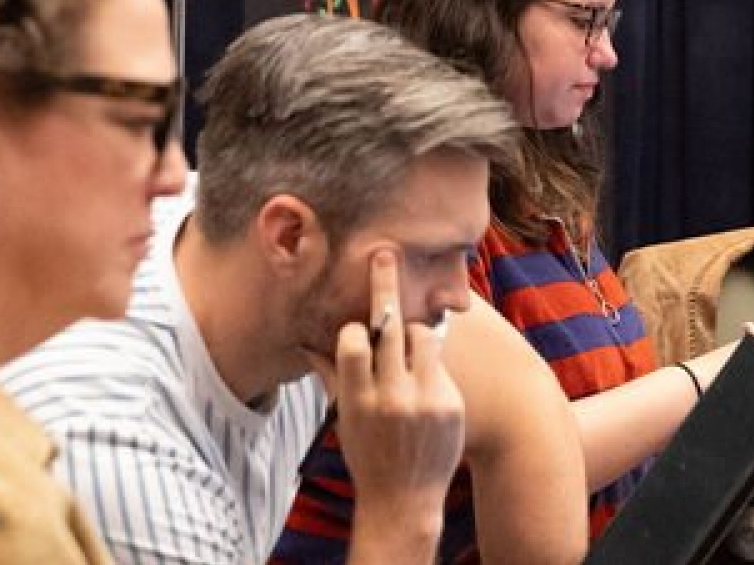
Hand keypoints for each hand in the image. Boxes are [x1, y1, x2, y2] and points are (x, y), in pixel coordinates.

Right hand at [312, 248, 464, 536]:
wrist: (405, 501)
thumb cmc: (366, 454)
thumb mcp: (343, 416)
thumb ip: (330, 373)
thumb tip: (302, 338)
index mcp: (358, 399)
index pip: (352, 341)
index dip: (353, 329)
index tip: (354, 322)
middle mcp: (391, 398)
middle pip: (389, 326)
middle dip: (385, 285)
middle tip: (384, 252)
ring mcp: (425, 400)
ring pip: (422, 336)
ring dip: (413, 333)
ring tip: (409, 340)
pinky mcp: (450, 404)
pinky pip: (440, 364)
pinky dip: (430, 365)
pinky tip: (426, 382)